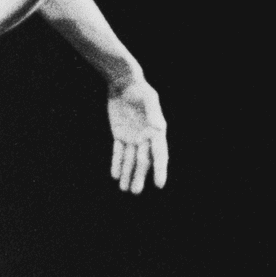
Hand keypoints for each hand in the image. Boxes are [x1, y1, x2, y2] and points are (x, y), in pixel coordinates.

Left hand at [108, 77, 168, 192]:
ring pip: (130, 160)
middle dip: (139, 177)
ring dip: (127, 174)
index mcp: (156, 131)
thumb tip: (158, 128)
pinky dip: (117, 163)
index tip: (160, 185)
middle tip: (135, 192)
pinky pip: (118, 152)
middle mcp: (145, 137)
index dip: (160, 170)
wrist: (123, 83)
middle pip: (143, 161)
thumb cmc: (139, 89)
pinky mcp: (119, 134)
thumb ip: (153, 113)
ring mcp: (132, 137)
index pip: (159, 154)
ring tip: (124, 189)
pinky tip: (115, 176)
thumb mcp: (149, 98)